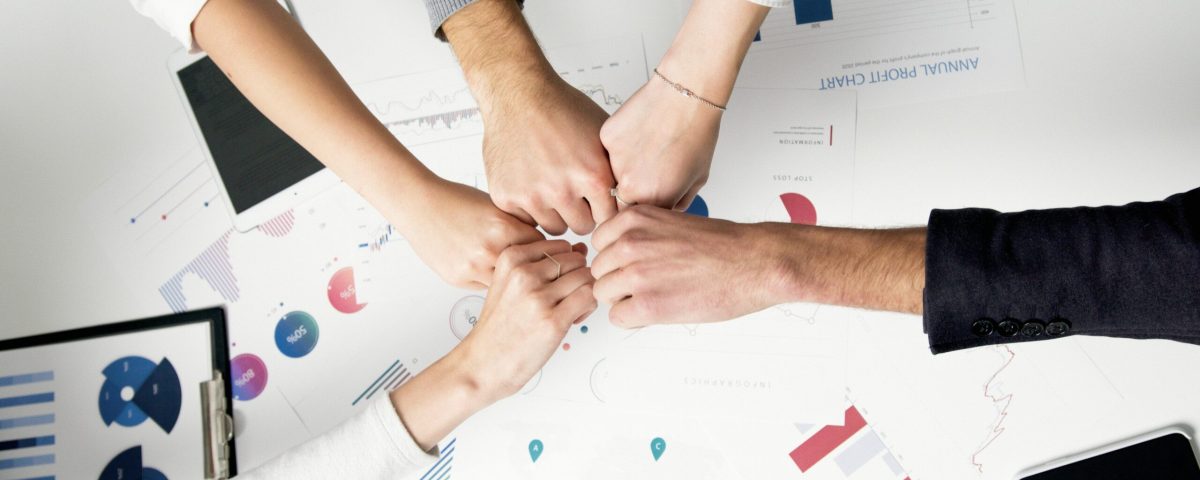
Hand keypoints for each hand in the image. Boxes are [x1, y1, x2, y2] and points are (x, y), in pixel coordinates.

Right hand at [400, 179, 544, 288]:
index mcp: (503, 226)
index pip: (542, 247)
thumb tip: (541, 242)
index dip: (544, 248)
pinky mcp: (458, 278)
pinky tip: (486, 268)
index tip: (546, 250)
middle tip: (532, 264)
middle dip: (531, 266)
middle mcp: (489, 249)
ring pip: (507, 283)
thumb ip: (519, 224)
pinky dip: (490, 280)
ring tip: (510, 269)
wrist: (419, 205)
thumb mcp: (496, 205)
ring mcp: (473, 267)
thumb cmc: (455, 200)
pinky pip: (486, 287)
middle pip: (527, 268)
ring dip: (510, 278)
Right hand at [442, 0, 617, 234]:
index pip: (609, 218)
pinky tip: (532, 182)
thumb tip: (633, 195)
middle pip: (582, 227)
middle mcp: (562, 189)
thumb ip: (616, 170)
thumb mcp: (603, 136)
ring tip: (553, 186)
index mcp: (593, 175)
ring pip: (554, 227)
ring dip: (556, 212)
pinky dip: (530, 207)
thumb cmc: (561, 108)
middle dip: (581, 212)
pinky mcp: (506, 196)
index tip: (598, 200)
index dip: (604, 208)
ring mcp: (532, 195)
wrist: (518, 94)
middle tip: (574, 192)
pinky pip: (526, 219)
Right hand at [457, 239, 596, 398]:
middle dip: (578, 278)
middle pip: (576, 260)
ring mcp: (538, 297)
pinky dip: (588, 307)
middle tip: (566, 299)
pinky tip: (572, 319)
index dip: (566, 264)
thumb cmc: (500, 326)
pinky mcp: (553, 320)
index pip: (561, 245)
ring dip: (584, 293)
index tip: (557, 283)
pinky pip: (589, 297)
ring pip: (586, 277)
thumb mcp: (511, 283)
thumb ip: (544, 264)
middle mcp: (523, 273)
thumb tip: (581, 249)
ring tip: (569, 310)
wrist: (484, 363)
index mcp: (511, 258)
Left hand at [591, 206, 787, 327]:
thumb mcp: (671, 222)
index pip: (599, 243)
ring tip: (656, 296)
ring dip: (624, 300)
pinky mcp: (647, 304)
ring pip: (603, 294)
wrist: (753, 263)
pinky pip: (617, 317)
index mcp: (634, 219)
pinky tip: (658, 310)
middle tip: (648, 285)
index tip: (633, 264)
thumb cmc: (723, 245)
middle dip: (618, 280)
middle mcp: (630, 243)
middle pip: (599, 270)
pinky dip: (634, 318)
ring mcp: (636, 274)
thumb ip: (640, 234)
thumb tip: (618, 253)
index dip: (616, 258)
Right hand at [600, 74, 720, 210]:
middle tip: (649, 167)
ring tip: (647, 145)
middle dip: (632, 189)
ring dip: (625, 165)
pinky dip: (620, 144)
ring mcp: (614, 162)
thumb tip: (664, 211)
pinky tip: (639, 131)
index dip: (644, 207)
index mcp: (653, 200)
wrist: (685, 95)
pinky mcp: (606, 139)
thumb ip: (677, 202)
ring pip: (612, 173)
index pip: (637, 218)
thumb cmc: (696, 132)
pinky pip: (608, 150)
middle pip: (621, 199)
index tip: (650, 195)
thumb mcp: (697, 179)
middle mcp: (630, 185)